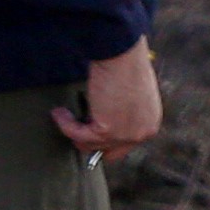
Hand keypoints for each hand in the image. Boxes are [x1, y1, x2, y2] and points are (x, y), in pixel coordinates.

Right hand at [57, 43, 162, 158]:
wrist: (123, 56)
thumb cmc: (126, 65)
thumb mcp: (132, 95)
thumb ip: (124, 111)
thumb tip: (103, 117)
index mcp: (150, 123)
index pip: (124, 146)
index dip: (103, 141)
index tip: (86, 129)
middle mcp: (142, 133)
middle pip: (108, 153)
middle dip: (89, 143)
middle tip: (74, 130)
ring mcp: (126, 135)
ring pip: (90, 146)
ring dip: (72, 131)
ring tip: (62, 114)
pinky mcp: (108, 131)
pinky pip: (79, 135)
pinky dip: (65, 125)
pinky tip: (59, 112)